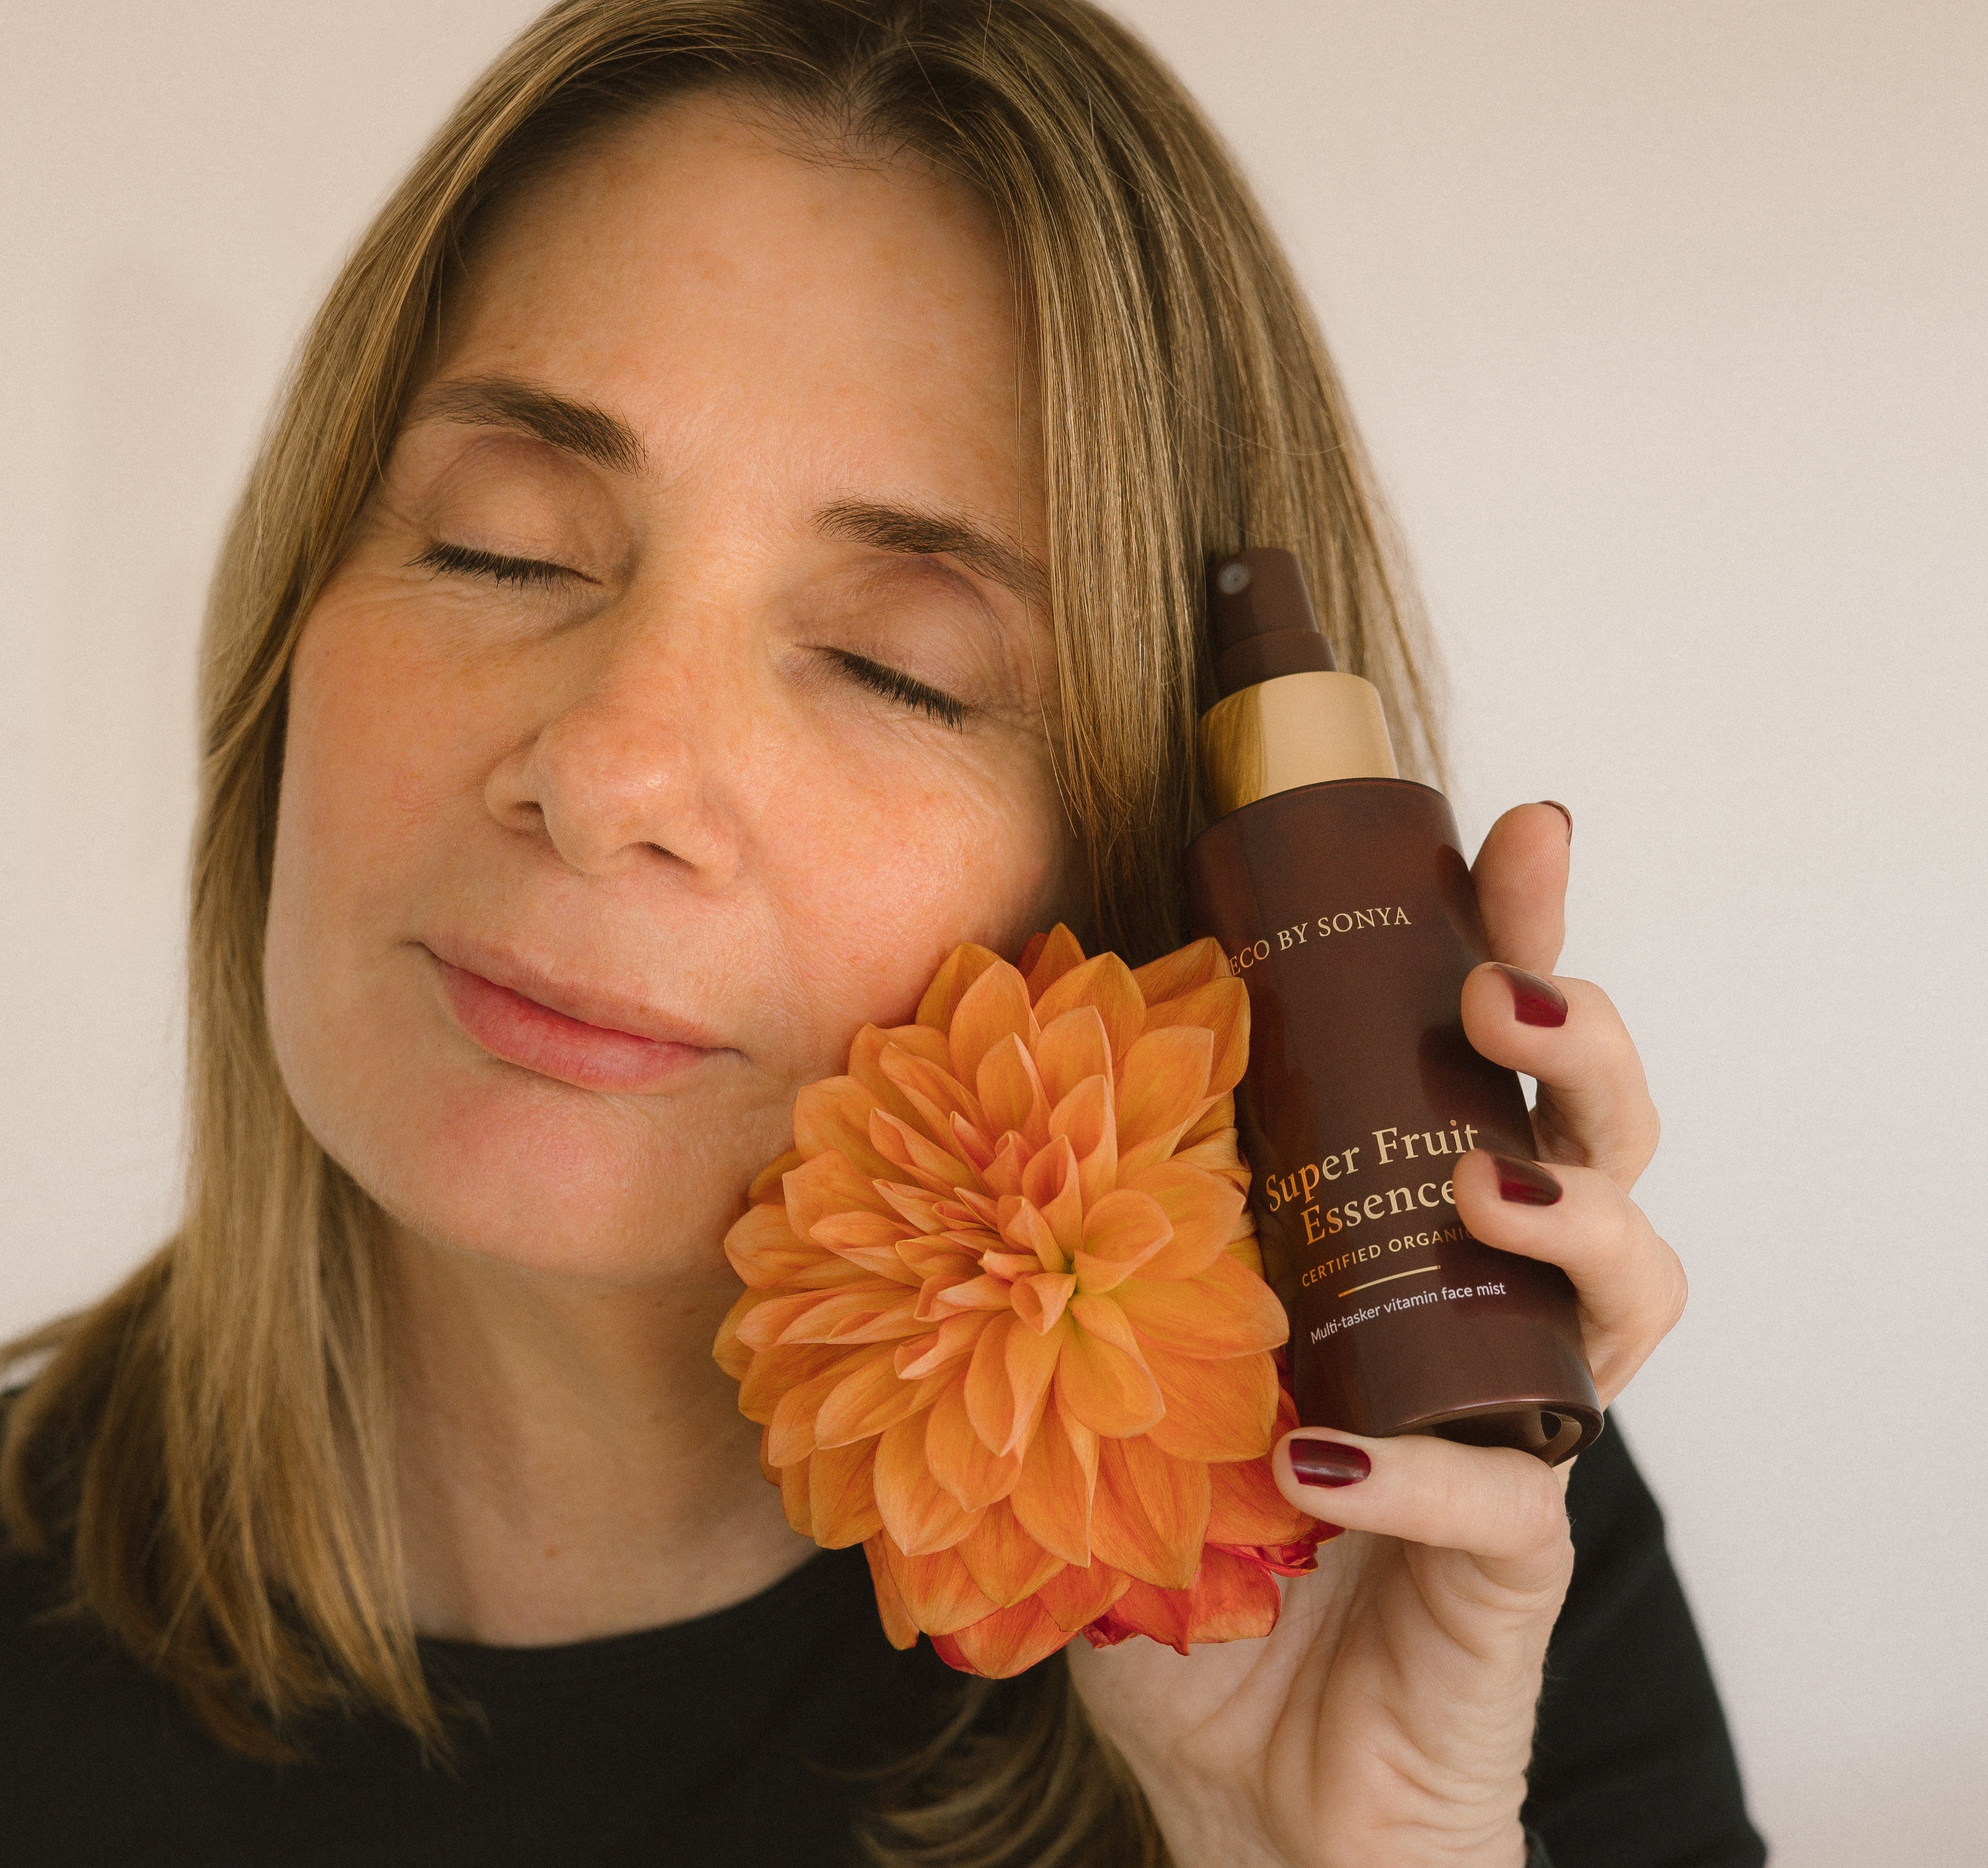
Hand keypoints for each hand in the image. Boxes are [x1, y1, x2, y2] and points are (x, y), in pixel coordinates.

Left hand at [1070, 801, 1685, 1867]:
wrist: (1238, 1771)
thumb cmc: (1178, 1531)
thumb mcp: (1106, 1344)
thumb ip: (1077, 1221)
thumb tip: (968, 1051)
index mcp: (1394, 1220)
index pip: (1474, 1055)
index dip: (1513, 933)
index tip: (1509, 830)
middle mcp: (1484, 1300)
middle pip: (1599, 1133)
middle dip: (1581, 1037)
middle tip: (1500, 993)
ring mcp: (1520, 1423)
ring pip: (1633, 1283)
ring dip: (1571, 1212)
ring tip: (1484, 1184)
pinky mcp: (1518, 1559)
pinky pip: (1513, 1499)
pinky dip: (1422, 1474)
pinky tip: (1320, 1459)